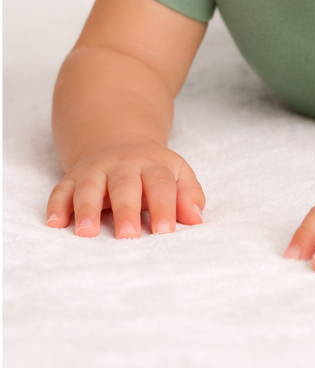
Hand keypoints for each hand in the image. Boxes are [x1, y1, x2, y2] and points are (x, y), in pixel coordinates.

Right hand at [45, 133, 204, 238]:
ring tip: (87, 232)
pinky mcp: (73, 178)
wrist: (119, 142)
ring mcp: (96, 170)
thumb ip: (188, 195)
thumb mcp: (177, 174)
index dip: (164, 207)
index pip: (160, 184)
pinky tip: (55, 223)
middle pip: (124, 185)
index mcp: (152, 164)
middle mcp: (122, 165)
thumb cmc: (152, 170)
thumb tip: (197, 219)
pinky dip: (57, 205)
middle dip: (125, 211)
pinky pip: (61, 190)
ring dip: (87, 209)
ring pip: (89, 186)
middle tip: (128, 236)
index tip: (165, 231)